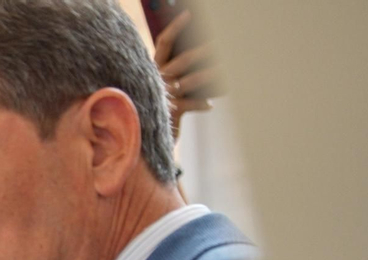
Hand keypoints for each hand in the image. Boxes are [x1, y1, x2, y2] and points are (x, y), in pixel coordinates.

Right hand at [153, 10, 218, 140]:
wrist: (140, 137)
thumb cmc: (152, 109)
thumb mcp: (158, 88)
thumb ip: (171, 74)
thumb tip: (196, 59)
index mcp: (154, 69)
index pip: (164, 42)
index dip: (176, 27)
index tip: (188, 14)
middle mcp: (158, 79)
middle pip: (186, 59)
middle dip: (206, 50)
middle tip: (222, 43)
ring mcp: (165, 94)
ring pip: (194, 80)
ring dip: (213, 75)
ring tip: (228, 71)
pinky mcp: (171, 110)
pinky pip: (193, 103)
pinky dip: (204, 103)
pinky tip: (211, 104)